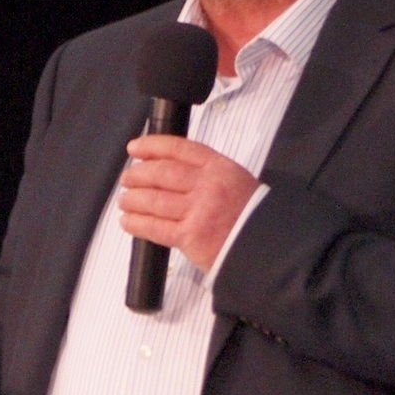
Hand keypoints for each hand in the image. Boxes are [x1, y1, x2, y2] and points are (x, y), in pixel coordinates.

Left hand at [116, 135, 262, 275]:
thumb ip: (206, 174)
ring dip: (133, 199)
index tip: (135, 148)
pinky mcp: (191, 237)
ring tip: (125, 200)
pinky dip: (137, 223)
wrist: (269, 248)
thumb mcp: (236, 182)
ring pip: (155, 200)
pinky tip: (128, 221)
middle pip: (162, 174)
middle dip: (138, 175)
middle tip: (127, 178)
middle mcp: (208, 186)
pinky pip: (156, 227)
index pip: (179, 149)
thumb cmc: (252, 217)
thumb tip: (167, 172)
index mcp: (220, 168)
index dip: (153, 146)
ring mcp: (199, 211)